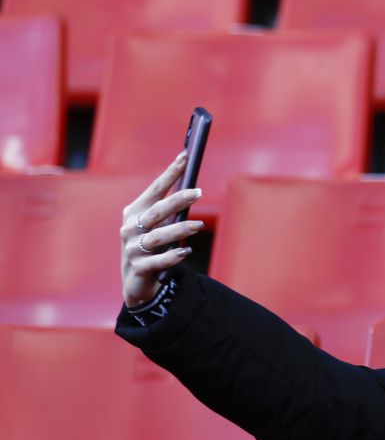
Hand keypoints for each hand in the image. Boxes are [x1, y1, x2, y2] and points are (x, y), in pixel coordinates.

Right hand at [120, 153, 203, 307]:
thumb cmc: (150, 248)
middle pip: (156, 211)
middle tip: (198, 192)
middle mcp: (130, 228)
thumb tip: (192, 191)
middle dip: (177, 200)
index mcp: (135, 212)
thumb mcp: (157, 227)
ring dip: (179, 229)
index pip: (155, 189)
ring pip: (158, 236)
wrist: (136, 281)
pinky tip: (186, 252)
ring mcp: (132, 248)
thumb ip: (169, 212)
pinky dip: (172, 256)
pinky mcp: (139, 268)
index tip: (184, 157)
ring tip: (199, 225)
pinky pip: (158, 261)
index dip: (169, 173)